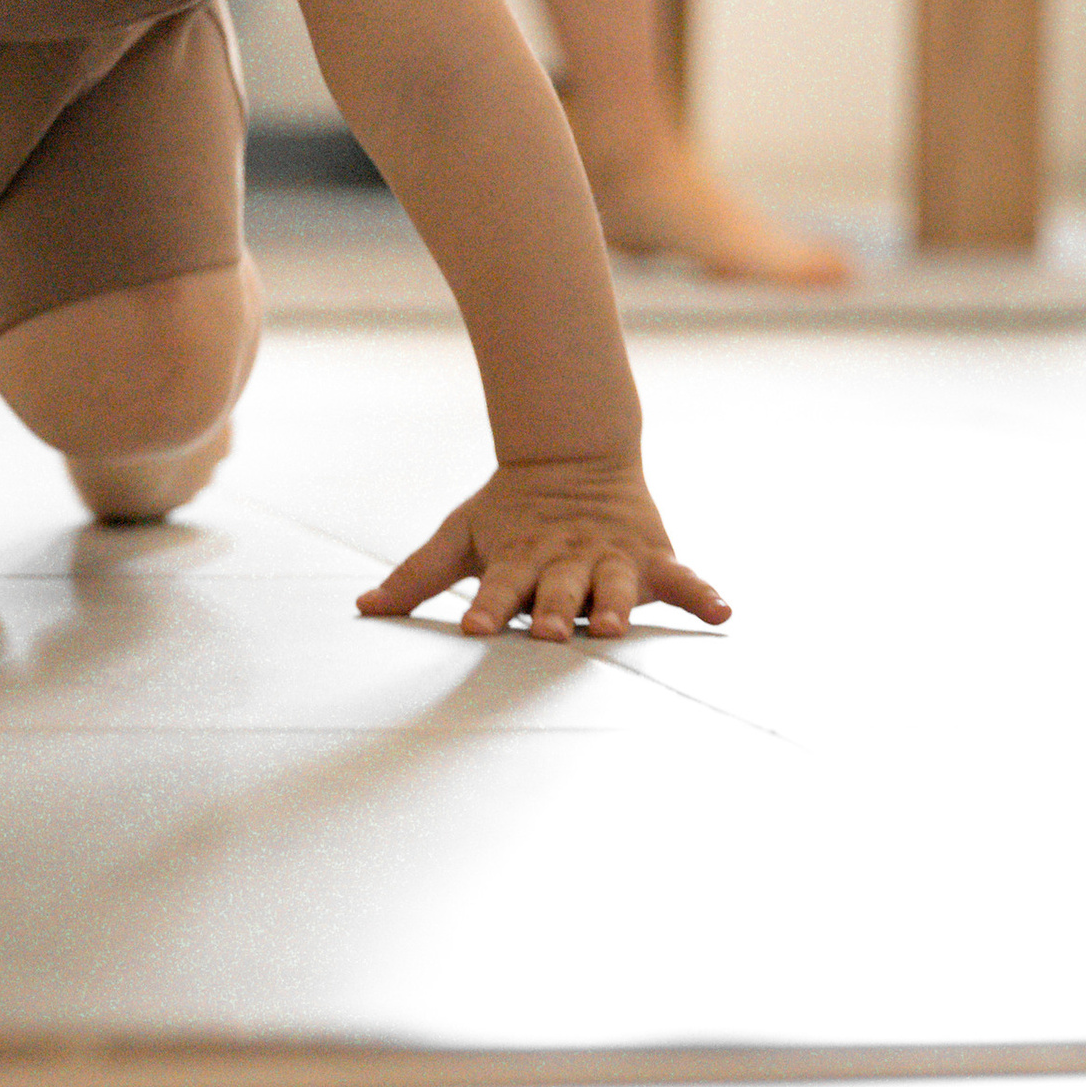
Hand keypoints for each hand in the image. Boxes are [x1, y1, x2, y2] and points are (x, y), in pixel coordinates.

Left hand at [359, 459, 729, 639]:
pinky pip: (681, 578)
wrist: (572, 454)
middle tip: (554, 632)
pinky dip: (702, 594)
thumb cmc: (509, 513)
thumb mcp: (460, 538)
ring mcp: (610, 557)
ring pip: (614, 583)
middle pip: (559, 589)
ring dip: (618, 604)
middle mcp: (565, 560)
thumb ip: (415, 578)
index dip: (488, 608)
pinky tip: (723, 612)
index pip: (497, 588)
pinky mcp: (650, 557)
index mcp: (518, 557)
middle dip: (557, 610)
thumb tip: (362, 607)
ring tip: (619, 626)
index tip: (475, 629)